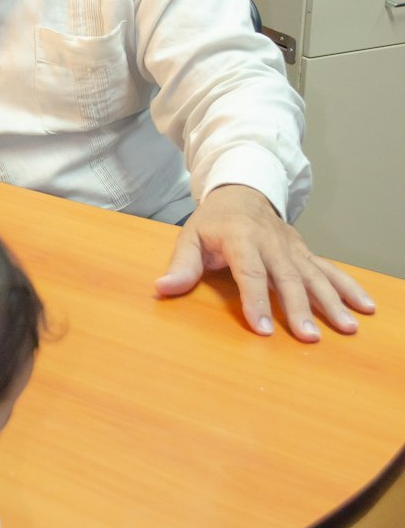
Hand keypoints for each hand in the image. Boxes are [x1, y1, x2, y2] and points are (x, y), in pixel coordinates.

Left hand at [154, 184, 375, 342]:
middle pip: (287, 277)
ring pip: (314, 275)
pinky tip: (365, 307)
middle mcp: (271, 243)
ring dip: (332, 302)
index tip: (263, 330)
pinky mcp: (305, 253)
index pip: (249, 272)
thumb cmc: (214, 221)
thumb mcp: (190, 237)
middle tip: (308, 337)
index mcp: (240, 238)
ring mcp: (292, 248)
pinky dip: (349, 288)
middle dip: (299, 308)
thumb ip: (181, 265)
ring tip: (347, 328)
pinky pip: (330, 270)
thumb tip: (162, 289)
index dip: (255, 300)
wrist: (242, 190)